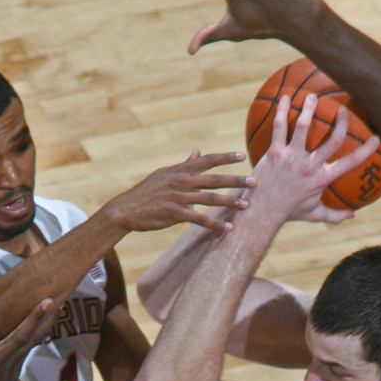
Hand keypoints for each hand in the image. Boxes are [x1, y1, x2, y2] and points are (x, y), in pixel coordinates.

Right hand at [104, 150, 254, 233]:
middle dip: (235, 180)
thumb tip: (197, 152)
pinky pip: (199, 218)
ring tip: (247, 206)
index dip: (225, 158)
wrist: (125, 210)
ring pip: (209, 198)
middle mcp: (180, 181)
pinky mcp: (174, 213)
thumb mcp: (164, 174)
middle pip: (213, 179)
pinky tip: (227, 228)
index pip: (206, 161)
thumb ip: (184, 164)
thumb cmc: (146, 193)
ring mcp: (177, 197)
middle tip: (255, 182)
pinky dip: (214, 224)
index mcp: (179, 170)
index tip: (242, 156)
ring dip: (230, 202)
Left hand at [245, 92, 380, 225]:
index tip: (376, 138)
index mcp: (322, 179)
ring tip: (312, 97)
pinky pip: (279, 127)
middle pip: (332, 140)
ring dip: (309, 109)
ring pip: (303, 127)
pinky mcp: (275, 152)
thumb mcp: (314, 214)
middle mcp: (309, 166)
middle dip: (341, 122)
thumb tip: (352, 216)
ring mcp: (291, 158)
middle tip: (343, 110)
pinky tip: (284, 98)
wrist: (262, 211)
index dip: (365, 150)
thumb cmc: (288, 211)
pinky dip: (281, 111)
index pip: (350, 163)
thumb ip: (334, 215)